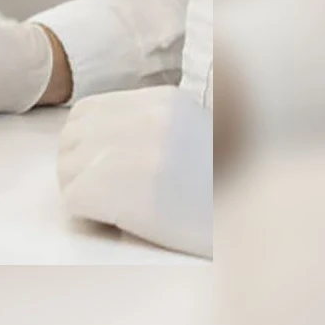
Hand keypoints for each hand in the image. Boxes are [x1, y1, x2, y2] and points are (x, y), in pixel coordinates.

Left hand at [58, 85, 212, 257]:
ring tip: (110, 208)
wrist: (258, 222)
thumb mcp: (190, 132)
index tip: (97, 165)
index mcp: (160, 102)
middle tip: (99, 192)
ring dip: (80, 191)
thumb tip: (88, 137)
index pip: (86, 113)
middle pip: (71, 139)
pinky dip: (87, 214)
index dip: (84, 143)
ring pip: (67, 168)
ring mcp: (132, 153)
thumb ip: (145, 123)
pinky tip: (115, 221)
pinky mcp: (121, 190)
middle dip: (76, 167)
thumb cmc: (221, 185)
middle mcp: (144, 120)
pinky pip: (74, 198)